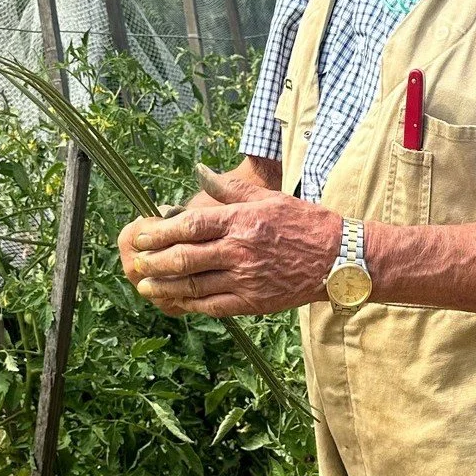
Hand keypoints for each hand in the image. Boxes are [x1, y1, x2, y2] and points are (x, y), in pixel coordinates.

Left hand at [120, 166, 340, 317]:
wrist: (338, 259)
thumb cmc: (304, 224)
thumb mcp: (269, 198)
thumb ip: (230, 188)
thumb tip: (199, 171)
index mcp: (242, 221)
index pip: (191, 226)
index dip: (161, 232)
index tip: (143, 235)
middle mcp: (240, 250)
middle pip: (185, 257)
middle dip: (155, 261)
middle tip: (137, 262)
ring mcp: (246, 278)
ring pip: (194, 285)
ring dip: (165, 287)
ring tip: (146, 286)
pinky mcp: (253, 302)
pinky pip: (213, 305)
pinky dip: (190, 305)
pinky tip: (176, 302)